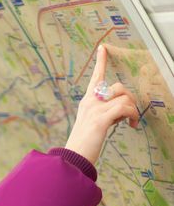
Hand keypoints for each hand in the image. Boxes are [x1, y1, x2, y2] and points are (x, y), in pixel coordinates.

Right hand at [64, 45, 140, 165]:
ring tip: (131, 122)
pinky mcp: (100, 119)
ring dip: (133, 110)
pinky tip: (131, 125)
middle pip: (118, 87)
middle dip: (130, 99)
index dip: (100, 62)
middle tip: (130, 116)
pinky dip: (132, 116)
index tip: (103, 48)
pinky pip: (124, 108)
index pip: (96, 77)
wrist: (73, 157)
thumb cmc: (84, 143)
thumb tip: (121, 111)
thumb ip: (105, 113)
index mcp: (87, 101)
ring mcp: (95, 109)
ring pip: (123, 97)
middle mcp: (90, 102)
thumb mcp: (93, 123)